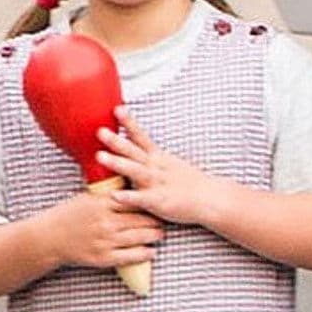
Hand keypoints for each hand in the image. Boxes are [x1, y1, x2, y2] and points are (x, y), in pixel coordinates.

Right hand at [45, 185, 162, 271]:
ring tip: (160, 233)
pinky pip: (131, 256)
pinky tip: (151, 250)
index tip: (157, 202)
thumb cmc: (69, 215)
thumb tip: (132, 185)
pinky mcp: (103, 258)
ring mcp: (105, 241)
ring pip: (140, 238)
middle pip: (142, 220)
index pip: (135, 200)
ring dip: (154, 236)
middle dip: (156, 220)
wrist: (49, 238)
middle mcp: (106, 222)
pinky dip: (144, 253)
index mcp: (103, 203)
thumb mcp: (88, 197)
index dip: (149, 202)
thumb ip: (110, 193)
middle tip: (163, 219)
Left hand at [97, 112, 219, 227]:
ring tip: (100, 156)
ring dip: (118, 163)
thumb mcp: (171, 165)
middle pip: (134, 151)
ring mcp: (158, 184)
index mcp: (159, 159)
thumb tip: (136, 153)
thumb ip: (153, 160)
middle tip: (100, 130)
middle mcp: (156, 168)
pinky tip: (114, 195)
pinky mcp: (160, 202)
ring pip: (136, 171)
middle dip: (116, 141)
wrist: (212, 199)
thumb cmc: (190, 185)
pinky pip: (141, 199)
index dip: (129, 123)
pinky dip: (128, 197)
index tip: (117, 109)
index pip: (141, 137)